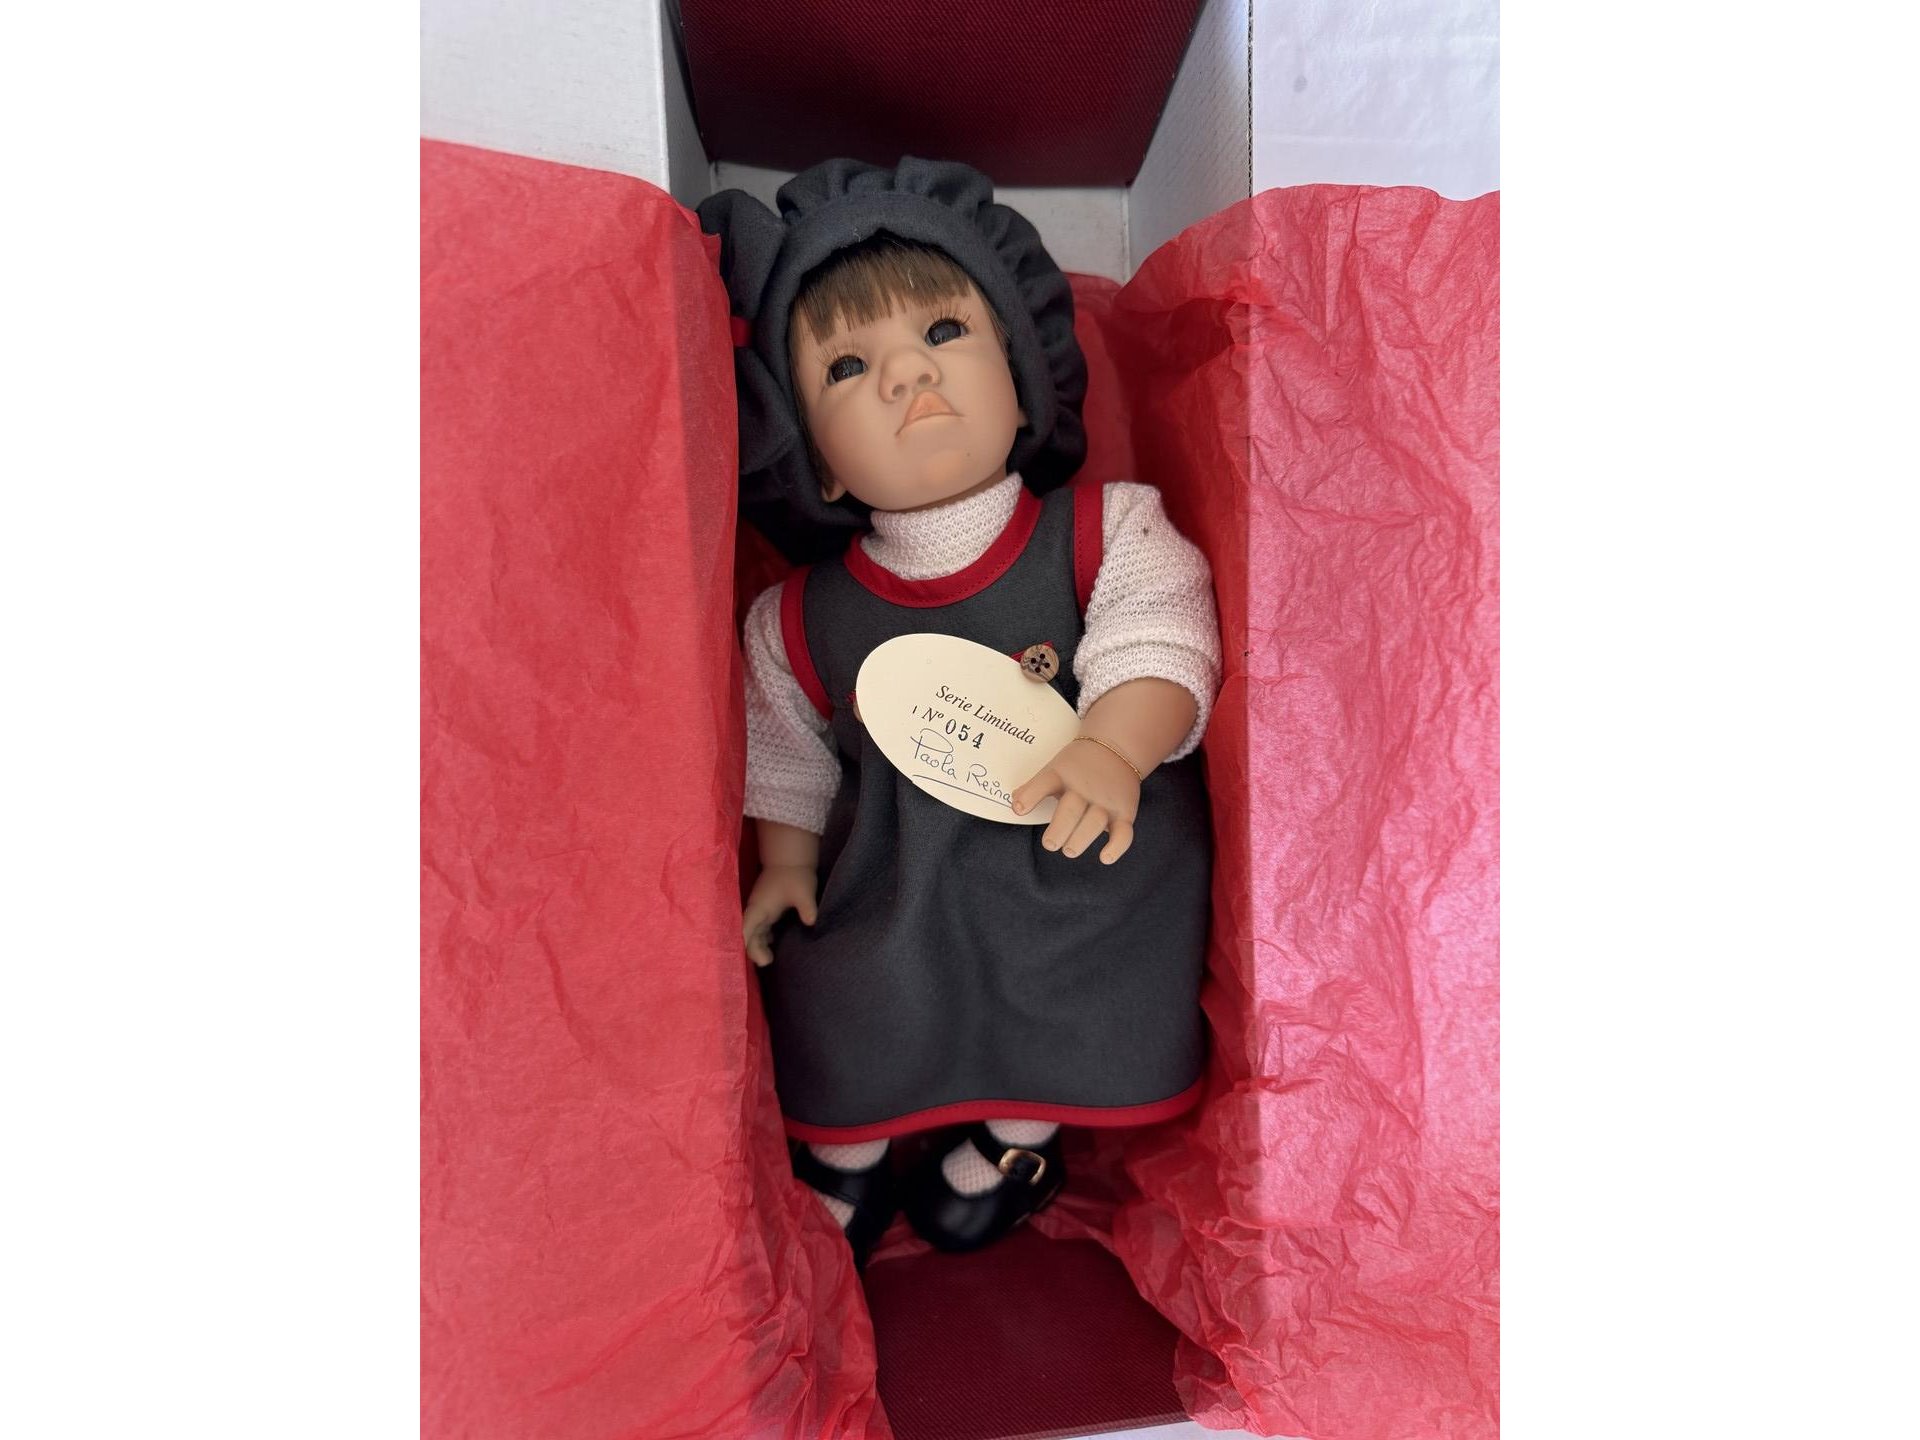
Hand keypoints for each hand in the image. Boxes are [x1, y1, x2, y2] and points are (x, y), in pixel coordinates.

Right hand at [742, 864, 818, 967]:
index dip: (751, 946)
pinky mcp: (767, 909)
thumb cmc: (795, 874)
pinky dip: (763, 938)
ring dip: (758, 945)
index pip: (747, 930)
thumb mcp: (804, 891)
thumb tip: (811, 922)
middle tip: (768, 962)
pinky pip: (760, 927)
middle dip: (754, 950)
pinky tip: (773, 945)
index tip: (763, 959)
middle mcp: (756, 910)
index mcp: (760, 907)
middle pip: (748, 934)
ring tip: (770, 959)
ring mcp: (761, 909)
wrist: (790, 858)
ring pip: (753, 931)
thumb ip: (807, 908)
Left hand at [1010, 738, 1141, 863]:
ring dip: (1080, 840)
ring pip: (1094, 823)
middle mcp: (1084, 788)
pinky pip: (1123, 833)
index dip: (1030, 795)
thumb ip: (1036, 786)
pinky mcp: (1124, 812)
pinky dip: (1116, 847)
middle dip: (1058, 830)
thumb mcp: (1055, 767)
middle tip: (1050, 843)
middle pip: (1070, 810)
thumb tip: (1015, 801)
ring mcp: (1105, 801)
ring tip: (1069, 850)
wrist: (1117, 746)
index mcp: (1062, 774)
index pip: (1044, 783)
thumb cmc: (1079, 764)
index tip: (1019, 809)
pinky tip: (1105, 857)